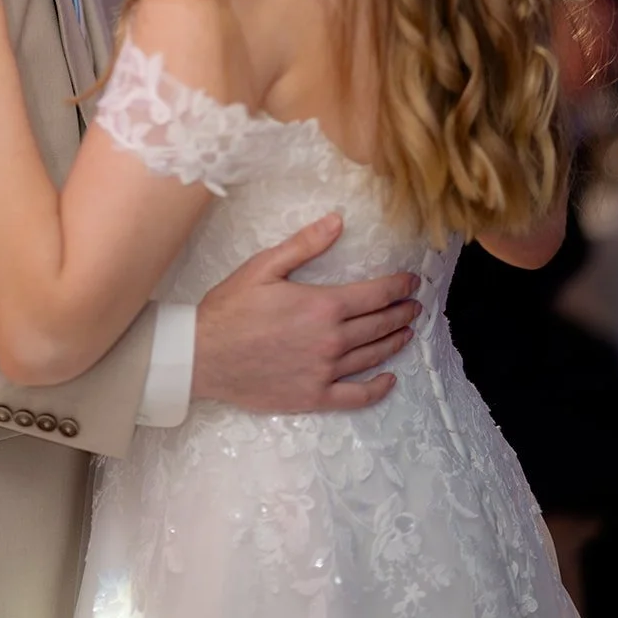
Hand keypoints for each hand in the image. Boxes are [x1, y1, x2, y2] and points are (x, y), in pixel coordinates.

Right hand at [191, 213, 420, 412]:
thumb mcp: (264, 266)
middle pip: (379, 325)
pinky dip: (378, 388)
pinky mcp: (314, 396)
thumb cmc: (230, 308)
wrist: (203, 355)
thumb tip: (337, 221)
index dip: (398, 287)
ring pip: (372, 356)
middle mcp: (331, 340)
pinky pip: (356, 396)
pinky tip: (389, 379)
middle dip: (401, 312)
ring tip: (406, 332)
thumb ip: (305, 245)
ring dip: (394, 342)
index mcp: (322, 305)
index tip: (412, 282)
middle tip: (414, 305)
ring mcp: (325, 372)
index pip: (374, 295)